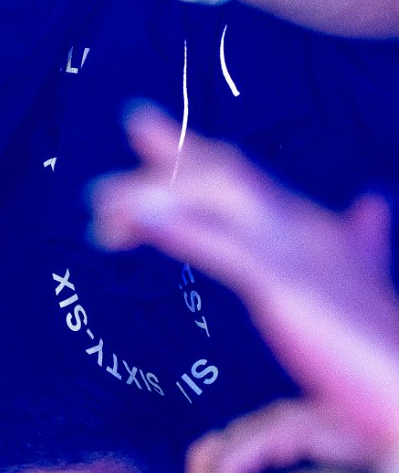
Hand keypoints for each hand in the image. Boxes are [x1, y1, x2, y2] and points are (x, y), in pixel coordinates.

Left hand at [90, 107, 398, 448]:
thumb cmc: (389, 354)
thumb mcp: (363, 287)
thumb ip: (363, 242)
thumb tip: (372, 201)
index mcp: (319, 230)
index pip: (250, 178)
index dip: (201, 152)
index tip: (155, 130)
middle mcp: (305, 228)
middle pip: (228, 172)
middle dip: (174, 149)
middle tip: (133, 119)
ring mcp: (296, 252)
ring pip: (214, 199)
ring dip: (153, 193)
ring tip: (102, 197)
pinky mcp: (287, 287)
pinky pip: (221, 248)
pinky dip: (174, 227)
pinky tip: (137, 220)